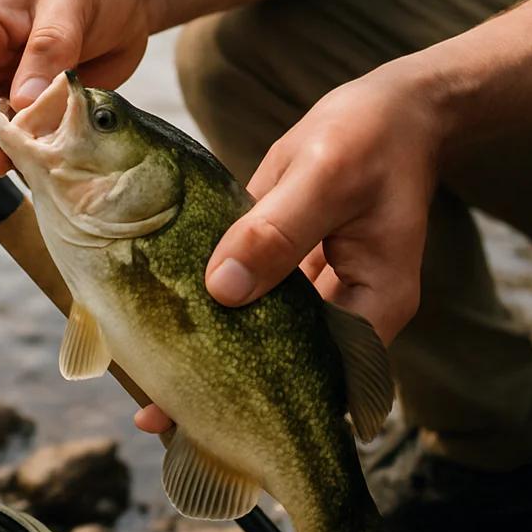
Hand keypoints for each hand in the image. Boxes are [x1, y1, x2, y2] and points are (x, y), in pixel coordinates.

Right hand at [0, 0, 150, 174]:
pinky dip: (50, 148)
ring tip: (61, 152)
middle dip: (3, 145)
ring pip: (3, 137)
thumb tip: (23, 102)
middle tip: (42, 159)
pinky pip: (35, 138)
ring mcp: (11, 88)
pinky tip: (72, 146)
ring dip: (30, 150)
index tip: (8, 151)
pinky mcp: (40, 105)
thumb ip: (47, 47)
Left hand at [135, 58, 444, 436]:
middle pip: (285, 369)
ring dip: (208, 351)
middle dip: (224, 392)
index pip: (321, 378)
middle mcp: (343, 311)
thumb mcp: (325, 179)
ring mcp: (311, 290)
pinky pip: (243, 291)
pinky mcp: (282, 263)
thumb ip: (276, 232)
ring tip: (146, 379)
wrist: (385, 108)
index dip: (265, 409)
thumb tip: (222, 290)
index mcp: (373, 306)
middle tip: (155, 416)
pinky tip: (159, 314)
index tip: (202, 423)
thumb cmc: (371, 137)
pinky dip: (207, 303)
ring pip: (257, 333)